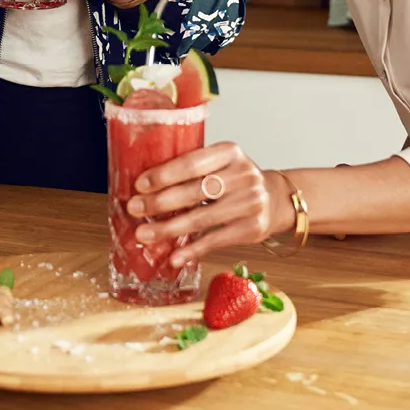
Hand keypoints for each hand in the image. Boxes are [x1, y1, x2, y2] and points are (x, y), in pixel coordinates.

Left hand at [126, 143, 296, 266]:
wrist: (275, 199)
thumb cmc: (235, 180)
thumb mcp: (221, 163)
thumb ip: (193, 169)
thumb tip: (145, 187)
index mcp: (230, 152)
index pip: (192, 162)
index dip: (164, 174)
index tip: (139, 185)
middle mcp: (243, 175)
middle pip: (193, 191)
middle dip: (158, 202)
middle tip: (134, 209)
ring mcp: (250, 202)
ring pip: (201, 218)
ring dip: (168, 229)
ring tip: (143, 235)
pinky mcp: (252, 228)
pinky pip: (215, 240)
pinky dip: (192, 250)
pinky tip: (174, 257)